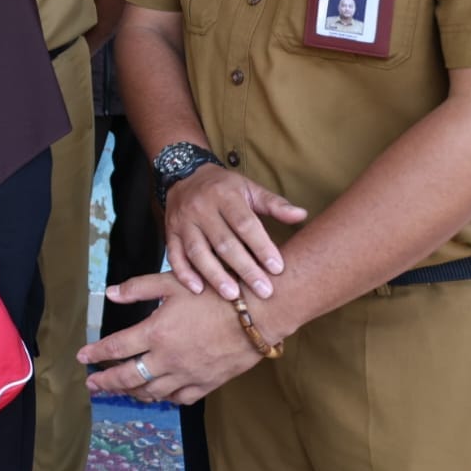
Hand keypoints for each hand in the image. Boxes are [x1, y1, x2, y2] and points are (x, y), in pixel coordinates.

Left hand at [77, 273, 262, 404]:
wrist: (259, 313)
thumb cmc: (216, 292)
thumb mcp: (173, 282)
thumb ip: (138, 288)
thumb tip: (109, 293)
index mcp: (156, 332)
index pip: (116, 349)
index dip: (95, 354)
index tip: (82, 358)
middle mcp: (168, 359)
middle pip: (128, 378)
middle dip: (106, 383)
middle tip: (92, 384)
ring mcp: (188, 375)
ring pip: (152, 392)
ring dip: (132, 392)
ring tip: (120, 391)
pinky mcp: (207, 383)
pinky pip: (180, 398)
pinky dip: (164, 398)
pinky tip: (159, 394)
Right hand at [165, 165, 306, 299]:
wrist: (185, 175)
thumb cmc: (225, 188)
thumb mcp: (249, 189)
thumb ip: (275, 204)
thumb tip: (301, 215)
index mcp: (225, 195)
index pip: (245, 224)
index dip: (261, 247)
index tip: (277, 268)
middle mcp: (201, 208)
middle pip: (224, 242)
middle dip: (245, 268)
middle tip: (263, 291)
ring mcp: (183, 221)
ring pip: (198, 251)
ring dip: (215, 275)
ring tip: (233, 295)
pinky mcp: (170, 232)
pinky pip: (174, 255)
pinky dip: (184, 273)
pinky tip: (198, 290)